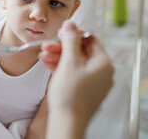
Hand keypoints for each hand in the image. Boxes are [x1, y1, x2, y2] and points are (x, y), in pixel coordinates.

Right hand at [39, 20, 113, 137]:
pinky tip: (48, 63)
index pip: (91, 39)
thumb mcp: (69, 62)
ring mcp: (94, 82)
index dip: (75, 33)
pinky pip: (74, 72)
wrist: (67, 122)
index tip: (62, 32)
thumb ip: (70, 40)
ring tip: (44, 54)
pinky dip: (62, 67)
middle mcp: (102, 72)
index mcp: (104, 63)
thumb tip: (72, 24)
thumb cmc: (71, 96)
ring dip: (59, 56)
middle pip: (82, 51)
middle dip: (63, 46)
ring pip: (76, 62)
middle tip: (49, 44)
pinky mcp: (85, 90)